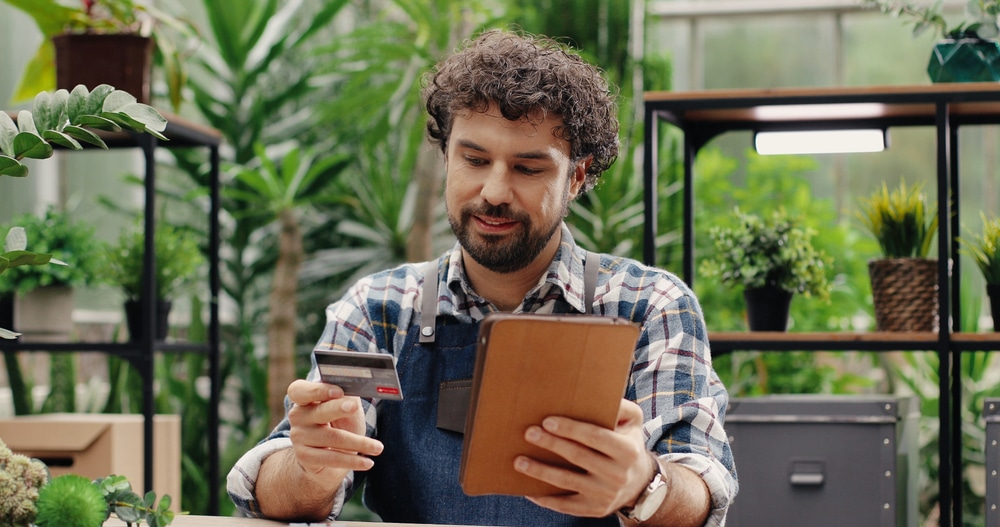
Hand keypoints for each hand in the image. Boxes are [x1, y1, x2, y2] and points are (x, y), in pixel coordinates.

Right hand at [286, 379, 382, 484]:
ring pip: (332, 437)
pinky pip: (332, 458)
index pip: (300, 390)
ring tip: (378, 447)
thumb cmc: (340, 424)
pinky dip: (353, 461)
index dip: (318, 390)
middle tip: (355, 407)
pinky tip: (367, 463)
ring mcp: (299, 437)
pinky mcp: (305, 457)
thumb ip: (348, 396)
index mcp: (305, 398)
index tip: (339, 391)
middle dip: (338, 408)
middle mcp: (298, 416)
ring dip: (359, 443)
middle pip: (319, 411)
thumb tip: (360, 386)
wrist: (330, 457)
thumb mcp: (346, 407)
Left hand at [514, 398, 653, 517]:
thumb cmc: (628, 443)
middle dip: (551, 444)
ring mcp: (606, 495)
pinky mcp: (595, 510)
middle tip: (529, 433)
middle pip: (578, 457)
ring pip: (567, 482)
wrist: (640, 483)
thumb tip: (596, 393)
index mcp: (627, 450)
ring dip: (540, 472)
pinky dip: (546, 498)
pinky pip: (566, 505)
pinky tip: (529, 490)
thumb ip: (620, 406)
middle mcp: (618, 474)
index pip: (595, 437)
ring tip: (519, 461)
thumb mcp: (633, 422)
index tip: (548, 421)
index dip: (571, 429)